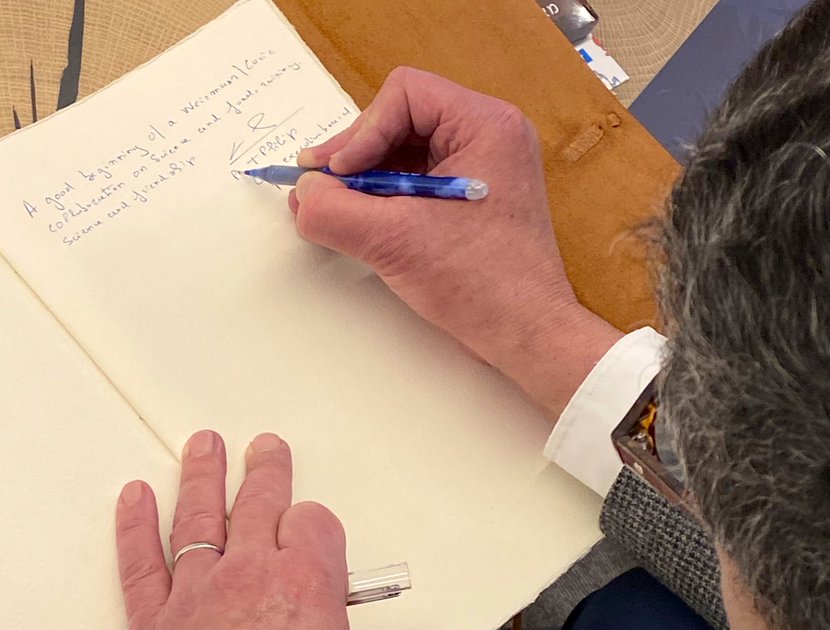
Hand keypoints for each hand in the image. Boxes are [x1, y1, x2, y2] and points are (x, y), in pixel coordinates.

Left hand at [116, 430, 427, 629]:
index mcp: (309, 591)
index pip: (314, 525)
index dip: (317, 525)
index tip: (315, 532)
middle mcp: (251, 578)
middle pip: (258, 503)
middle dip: (265, 472)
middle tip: (265, 450)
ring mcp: (196, 597)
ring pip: (198, 516)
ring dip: (202, 475)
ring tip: (204, 447)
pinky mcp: (153, 626)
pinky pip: (140, 560)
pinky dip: (134, 525)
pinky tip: (135, 499)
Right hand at [292, 67, 618, 419]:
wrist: (527, 334)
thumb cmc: (484, 286)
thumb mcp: (393, 241)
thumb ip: (335, 211)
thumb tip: (303, 194)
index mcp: (485, 125)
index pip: (403, 95)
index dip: (360, 132)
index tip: (336, 175)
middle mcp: (490, 137)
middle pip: (401, 120)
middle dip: (357, 155)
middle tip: (321, 188)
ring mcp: (485, 169)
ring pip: (407, 153)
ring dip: (367, 179)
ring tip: (337, 210)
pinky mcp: (474, 202)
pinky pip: (420, 182)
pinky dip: (387, 199)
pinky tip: (364, 224)